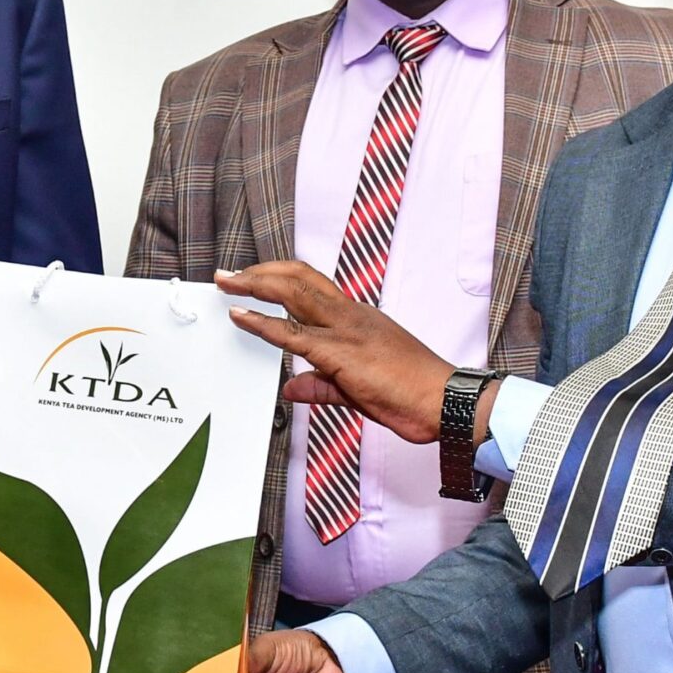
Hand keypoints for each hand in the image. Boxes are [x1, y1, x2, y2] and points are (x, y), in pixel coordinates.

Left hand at [217, 261, 456, 444]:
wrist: (444, 400)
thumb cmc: (413, 394)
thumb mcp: (357, 389)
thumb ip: (321, 385)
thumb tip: (292, 388)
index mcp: (358, 318)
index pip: (313, 285)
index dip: (281, 277)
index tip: (255, 277)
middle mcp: (350, 315)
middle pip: (299, 278)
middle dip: (261, 272)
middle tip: (230, 274)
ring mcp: (345, 330)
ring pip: (293, 292)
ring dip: (255, 284)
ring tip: (227, 282)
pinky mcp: (340, 351)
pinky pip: (292, 333)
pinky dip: (261, 322)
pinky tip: (241, 316)